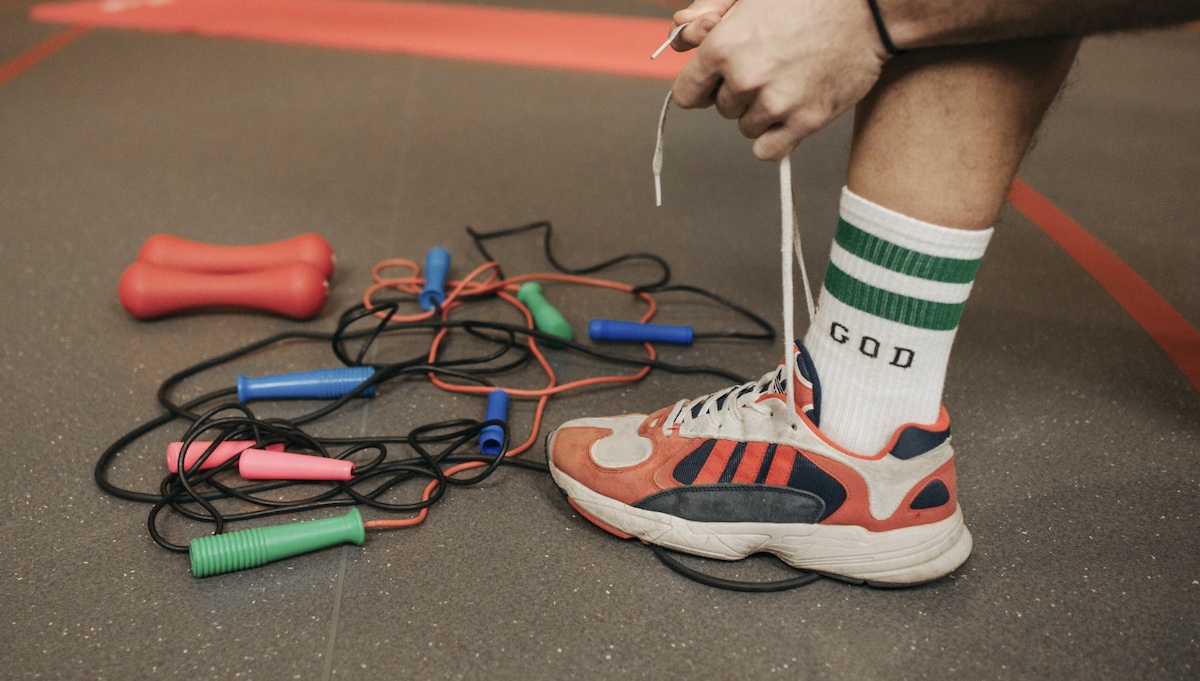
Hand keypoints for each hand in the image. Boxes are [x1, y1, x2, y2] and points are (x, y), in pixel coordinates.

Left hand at [671, 0, 890, 160]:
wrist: (868, 5)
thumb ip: (707, 16)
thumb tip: (678, 38)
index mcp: (722, 46)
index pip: (687, 94)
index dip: (702, 87)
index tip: (718, 81)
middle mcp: (745, 78)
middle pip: (722, 109)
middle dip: (739, 93)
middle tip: (770, 67)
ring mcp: (776, 102)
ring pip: (746, 128)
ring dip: (761, 113)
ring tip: (788, 81)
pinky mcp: (806, 120)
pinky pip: (769, 150)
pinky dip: (776, 137)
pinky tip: (791, 112)